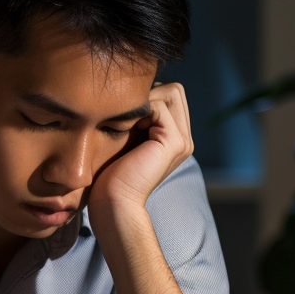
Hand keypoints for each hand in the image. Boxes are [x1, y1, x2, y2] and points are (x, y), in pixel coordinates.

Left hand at [90, 82, 193, 212]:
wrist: (114, 203)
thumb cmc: (110, 176)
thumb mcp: (125, 139)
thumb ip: (135, 120)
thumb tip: (129, 93)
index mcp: (175, 139)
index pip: (170, 96)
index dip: (146, 96)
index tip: (123, 113)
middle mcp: (184, 138)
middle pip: (175, 90)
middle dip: (148, 94)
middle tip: (125, 113)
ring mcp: (182, 140)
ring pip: (171, 92)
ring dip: (144, 99)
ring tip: (125, 120)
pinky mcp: (173, 142)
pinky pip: (159, 105)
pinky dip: (138, 109)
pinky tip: (123, 126)